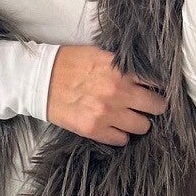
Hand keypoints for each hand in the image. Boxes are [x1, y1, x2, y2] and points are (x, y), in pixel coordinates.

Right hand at [45, 44, 167, 144]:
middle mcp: (117, 93)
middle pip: (156, 107)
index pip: (155, 83)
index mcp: (120, 71)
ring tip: (129, 118)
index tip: (154, 90)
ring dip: (138, 122)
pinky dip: (121, 135)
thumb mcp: (99, 55)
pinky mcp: (94, 130)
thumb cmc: (68, 64)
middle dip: (154, 106)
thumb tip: (142, 76)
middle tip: (147, 106)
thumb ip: (122, 66)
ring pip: (142, 126)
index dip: (156, 87)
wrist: (40, 80)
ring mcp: (107, 114)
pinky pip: (122, 140)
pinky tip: (113, 126)